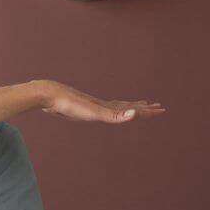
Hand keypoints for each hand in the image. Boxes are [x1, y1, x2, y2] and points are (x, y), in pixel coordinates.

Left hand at [35, 80, 164, 122]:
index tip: (162, 109)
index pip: (132, 110)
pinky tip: (103, 110)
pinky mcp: (79, 108)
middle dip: (141, 108)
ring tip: (134, 106)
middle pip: (126, 106)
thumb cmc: (70, 104)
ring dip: (126, 107)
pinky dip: (107, 110)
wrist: (47, 95)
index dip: (146, 111)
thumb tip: (134, 113)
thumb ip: (114, 115)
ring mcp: (90, 106)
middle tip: (155, 106)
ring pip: (113, 107)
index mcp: (106, 107)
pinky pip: (99, 109)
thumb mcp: (94, 112)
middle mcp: (101, 105)